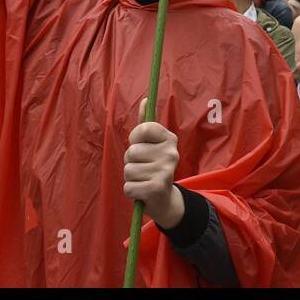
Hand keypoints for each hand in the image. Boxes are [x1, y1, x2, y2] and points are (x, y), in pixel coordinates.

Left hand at [124, 98, 182, 228]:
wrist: (164, 200)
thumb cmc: (153, 167)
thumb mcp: (152, 145)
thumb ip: (146, 124)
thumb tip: (145, 100)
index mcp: (170, 139)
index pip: (142, 128)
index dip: (135, 138)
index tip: (141, 145)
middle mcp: (171, 153)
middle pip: (131, 152)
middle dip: (131, 162)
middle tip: (144, 168)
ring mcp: (165, 171)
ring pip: (128, 170)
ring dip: (131, 178)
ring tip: (143, 180)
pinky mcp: (156, 189)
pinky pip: (128, 187)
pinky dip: (131, 191)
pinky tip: (142, 192)